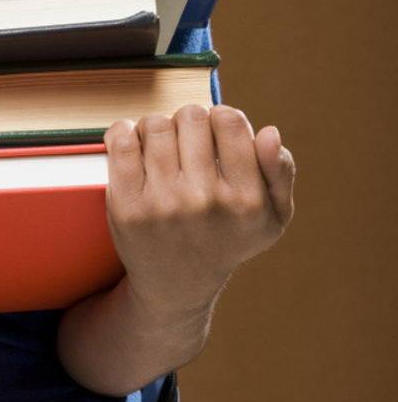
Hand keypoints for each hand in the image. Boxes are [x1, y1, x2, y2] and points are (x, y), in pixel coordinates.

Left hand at [104, 103, 294, 321]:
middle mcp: (204, 201)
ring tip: (162, 145)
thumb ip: (280, 171)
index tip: (215, 133)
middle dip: (189, 121)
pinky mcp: (126, 206)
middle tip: (187, 140)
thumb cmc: (226, 240)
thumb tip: (270, 132)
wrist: (177, 285)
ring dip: (158, 127)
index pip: (230, 121)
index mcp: (246, 199)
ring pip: (156, 124)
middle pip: (191, 116)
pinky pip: (121, 141)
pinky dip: (125, 133)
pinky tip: (136, 145)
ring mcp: (162, 204)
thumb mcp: (271, 216)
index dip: (221, 118)